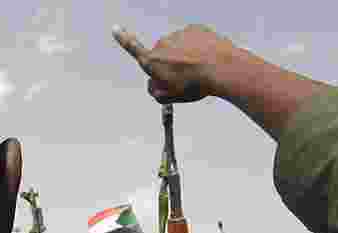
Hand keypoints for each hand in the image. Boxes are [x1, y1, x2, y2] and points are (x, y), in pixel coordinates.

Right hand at [113, 24, 236, 102]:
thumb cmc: (197, 84)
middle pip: (161, 56)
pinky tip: (206, 58)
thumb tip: (154, 87)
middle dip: (169, 65)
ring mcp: (178, 35)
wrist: (221, 68)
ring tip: (199, 69)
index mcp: (153, 62)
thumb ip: (157, 93)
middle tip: (185, 79)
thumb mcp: (172, 97)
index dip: (123, 39)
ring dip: (185, 56)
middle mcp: (162, 45)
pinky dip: (197, 48)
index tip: (116, 29)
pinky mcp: (194, 29)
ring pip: (178, 47)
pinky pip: (192, 39)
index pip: (133, 49)